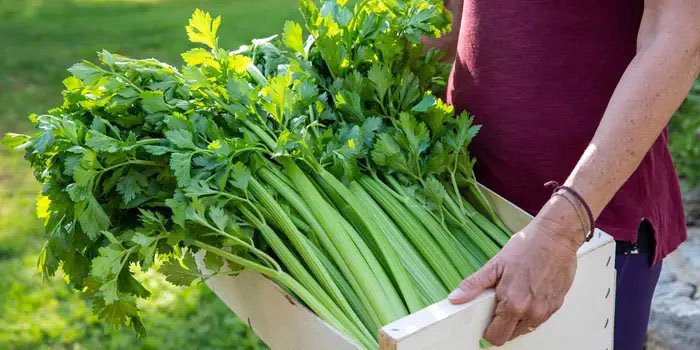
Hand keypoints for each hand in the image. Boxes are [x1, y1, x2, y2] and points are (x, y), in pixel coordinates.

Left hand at [448, 197, 581, 345]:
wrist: (555, 237)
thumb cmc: (527, 247)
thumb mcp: (495, 265)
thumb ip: (474, 285)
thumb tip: (455, 298)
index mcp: (514, 304)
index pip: (497, 337)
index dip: (488, 331)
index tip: (485, 322)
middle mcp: (532, 312)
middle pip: (511, 336)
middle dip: (502, 326)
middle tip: (498, 306)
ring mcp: (546, 310)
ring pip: (526, 328)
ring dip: (517, 320)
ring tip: (514, 295)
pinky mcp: (556, 305)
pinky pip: (539, 319)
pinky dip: (531, 312)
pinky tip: (528, 293)